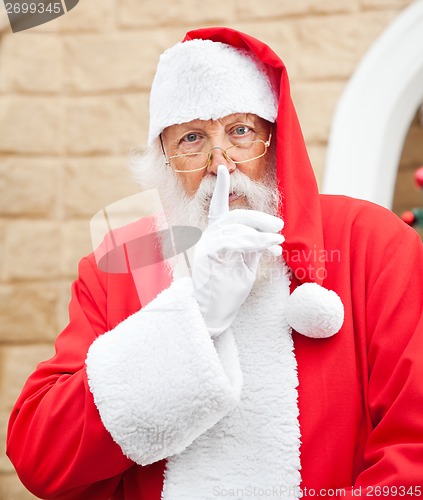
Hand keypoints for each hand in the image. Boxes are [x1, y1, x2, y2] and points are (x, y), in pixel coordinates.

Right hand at [192, 165, 283, 337]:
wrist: (213, 313)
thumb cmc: (228, 291)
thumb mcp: (245, 265)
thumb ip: (254, 248)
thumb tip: (274, 238)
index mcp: (216, 237)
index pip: (218, 209)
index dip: (220, 188)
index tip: (223, 168)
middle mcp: (209, 237)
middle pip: (235, 216)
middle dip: (259, 217)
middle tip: (280, 224)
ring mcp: (207, 246)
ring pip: (236, 226)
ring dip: (261, 231)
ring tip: (278, 238)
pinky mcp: (211, 256)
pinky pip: (235, 242)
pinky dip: (257, 241)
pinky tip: (272, 244)